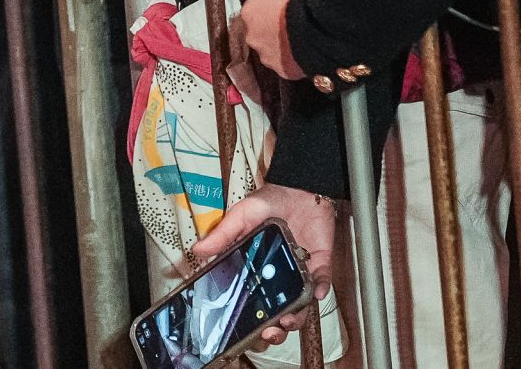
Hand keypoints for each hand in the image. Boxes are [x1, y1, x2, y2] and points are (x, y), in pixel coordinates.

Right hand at [185, 183, 335, 345]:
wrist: (301, 187)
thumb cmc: (271, 200)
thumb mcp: (242, 215)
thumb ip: (223, 233)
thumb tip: (199, 249)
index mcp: (256, 266)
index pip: (253, 299)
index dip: (250, 318)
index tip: (245, 329)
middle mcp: (278, 274)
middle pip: (276, 311)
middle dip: (274, 328)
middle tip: (269, 332)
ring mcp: (299, 271)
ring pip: (299, 306)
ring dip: (296, 317)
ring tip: (289, 320)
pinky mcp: (319, 265)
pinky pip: (321, 283)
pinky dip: (319, 290)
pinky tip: (315, 293)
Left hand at [231, 0, 305, 80]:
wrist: (318, 25)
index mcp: (249, 12)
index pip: (253, 12)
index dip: (268, 11)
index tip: (281, 10)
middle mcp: (251, 35)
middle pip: (259, 33)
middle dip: (271, 31)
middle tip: (290, 27)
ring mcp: (265, 55)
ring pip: (270, 51)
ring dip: (280, 47)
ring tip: (299, 41)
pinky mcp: (280, 70)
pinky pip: (284, 65)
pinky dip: (291, 61)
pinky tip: (303, 54)